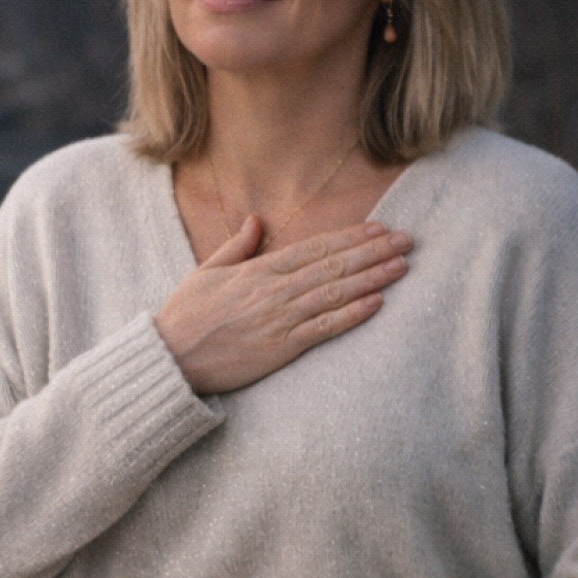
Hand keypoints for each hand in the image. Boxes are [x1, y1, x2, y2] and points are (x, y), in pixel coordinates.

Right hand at [155, 218, 411, 393]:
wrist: (171, 357)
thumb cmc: (185, 315)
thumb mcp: (206, 271)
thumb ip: (237, 246)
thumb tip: (257, 220)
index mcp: (257, 271)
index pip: (313, 248)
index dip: (348, 237)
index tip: (378, 228)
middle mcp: (273, 291)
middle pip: (331, 266)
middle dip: (371, 252)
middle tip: (405, 240)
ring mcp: (279, 319)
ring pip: (334, 294)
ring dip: (370, 278)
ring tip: (401, 266)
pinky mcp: (281, 348)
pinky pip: (323, 329)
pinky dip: (350, 316)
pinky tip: (375, 304)